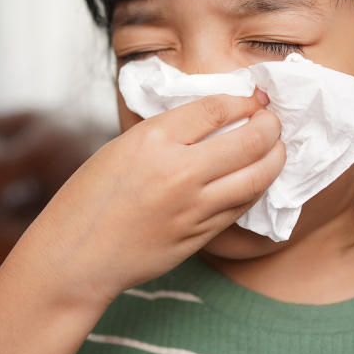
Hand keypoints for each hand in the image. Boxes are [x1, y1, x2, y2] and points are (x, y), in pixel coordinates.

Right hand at [32, 90, 285, 304]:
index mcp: (153, 140)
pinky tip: (257, 178)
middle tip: (273, 120)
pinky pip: (240, 207)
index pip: (216, 109)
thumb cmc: (89, 198)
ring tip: (277, 147)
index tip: (253, 98)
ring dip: (275, 158)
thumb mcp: (121, 147)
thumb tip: (214, 118)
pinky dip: (255, 188)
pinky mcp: (200, 236)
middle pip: (248, 141)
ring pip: (256, 178)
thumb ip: (167, 132)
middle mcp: (178, 172)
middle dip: (270, 125)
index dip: (243, 101)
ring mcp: (193, 208)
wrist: (76, 255)